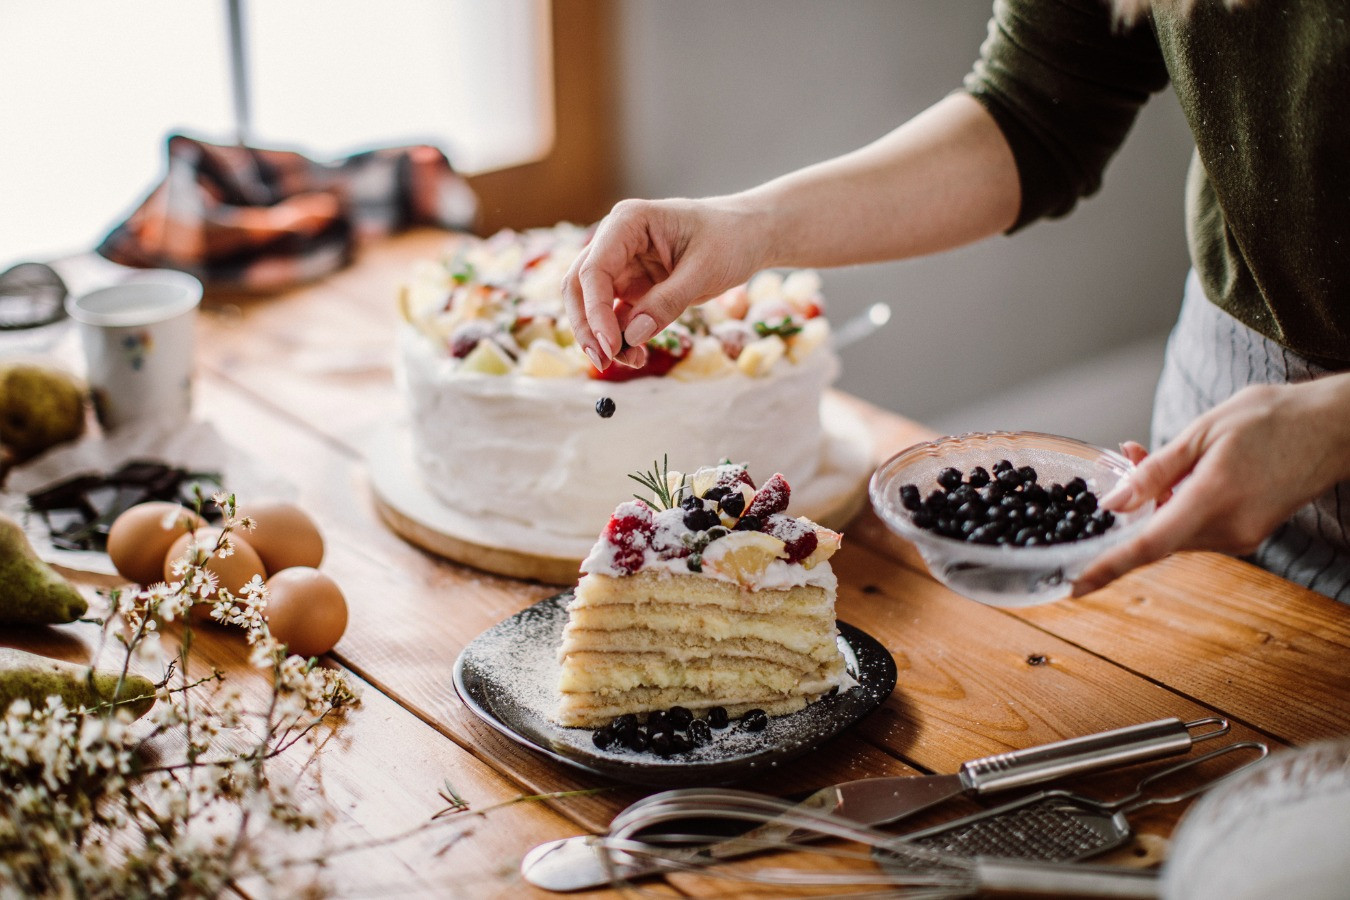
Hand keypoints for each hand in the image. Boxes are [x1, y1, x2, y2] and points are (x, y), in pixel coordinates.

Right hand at [561, 197, 765, 369]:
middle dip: (587, 325)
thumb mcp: (705, 270)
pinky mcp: (633, 287)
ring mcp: (622, 265)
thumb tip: (632, 335)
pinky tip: (638, 355)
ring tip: (633, 361)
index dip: (595, 310)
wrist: (749, 235)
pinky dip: (621, 338)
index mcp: (628, 222)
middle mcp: (616, 241)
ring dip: (603, 336)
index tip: (609, 345)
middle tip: (603, 360)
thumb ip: (668, 302)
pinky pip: (615, 316)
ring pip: (592, 304)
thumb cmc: (730, 238)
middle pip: (579, 285)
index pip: (594, 268)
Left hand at [1073, 373, 1349, 595]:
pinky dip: (1177, 505)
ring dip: (1154, 503)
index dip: (1107, 567)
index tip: (1075, 586)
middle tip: (1127, 457)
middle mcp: (1228, 530)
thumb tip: (1114, 503)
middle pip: (1156, 536)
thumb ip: (1154, 471)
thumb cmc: (1272, 419)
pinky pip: (1197, 527)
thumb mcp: (1202, 433)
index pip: (1147, 546)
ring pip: (1174, 532)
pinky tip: (1179, 473)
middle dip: (1131, 509)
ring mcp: (1241, 536)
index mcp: (1213, 501)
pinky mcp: (1247, 533)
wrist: (1334, 427)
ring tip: (1151, 454)